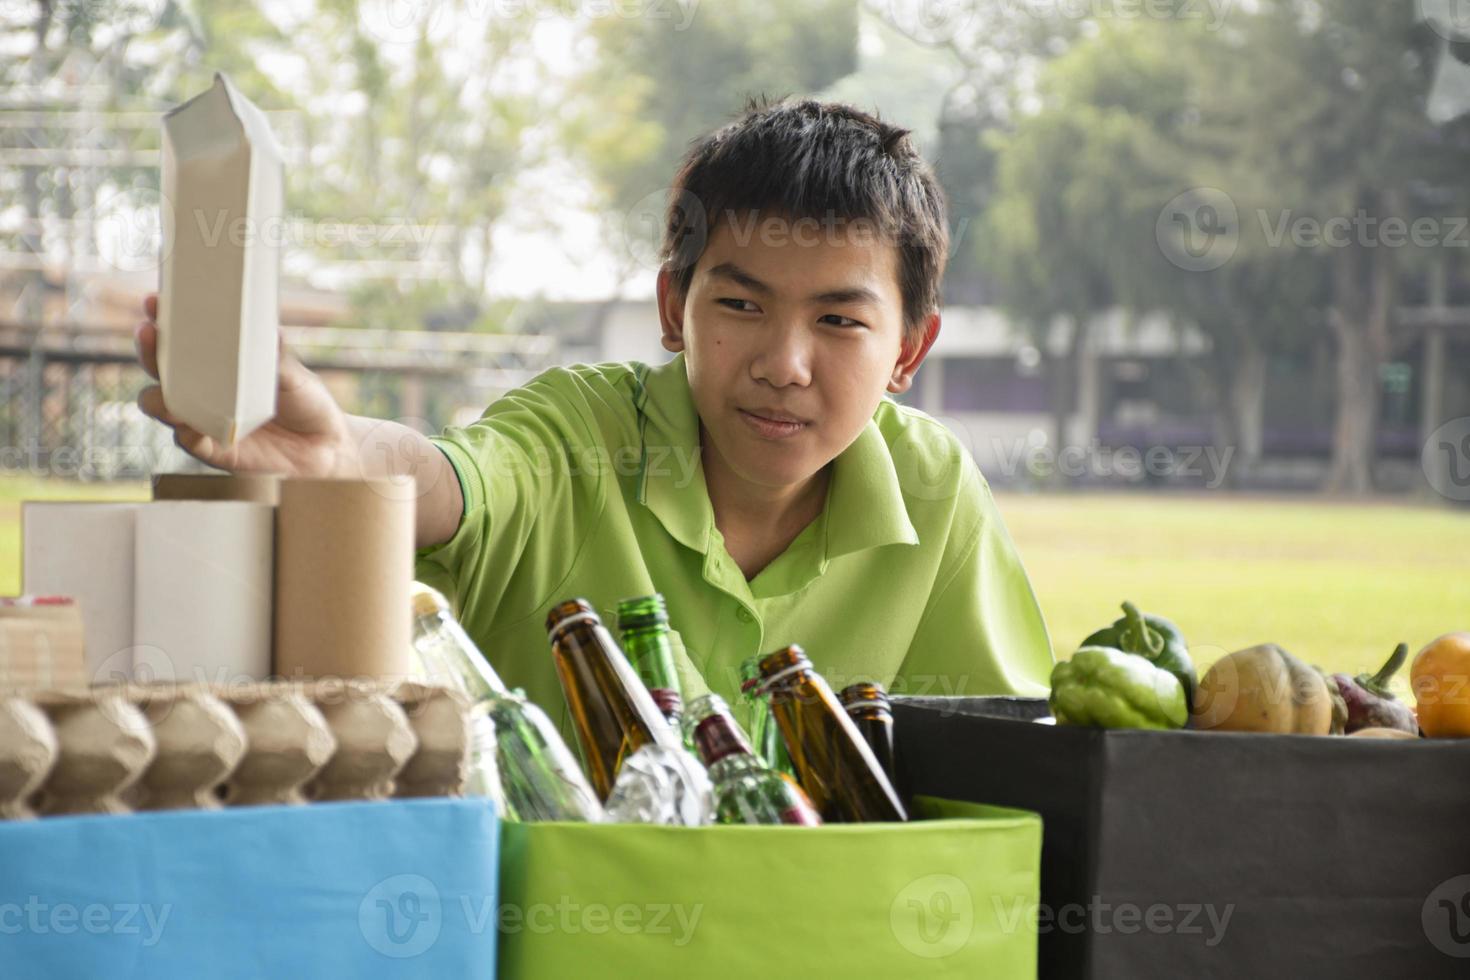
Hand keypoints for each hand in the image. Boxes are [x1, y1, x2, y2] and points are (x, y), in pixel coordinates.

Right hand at [135, 294, 353, 476]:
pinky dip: (184, 431)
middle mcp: (202, 389)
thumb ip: (279, 357)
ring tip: (164, 387)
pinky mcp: (213, 449)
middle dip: (148, 349)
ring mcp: (203, 418)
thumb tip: (272, 334)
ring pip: (161, 405)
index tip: (153, 301)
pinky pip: (187, 440)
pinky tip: (187, 424)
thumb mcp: (296, 374)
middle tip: (149, 332)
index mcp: (217, 363)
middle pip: (159, 368)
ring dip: (157, 395)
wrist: (325, 445)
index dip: (162, 320)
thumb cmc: (306, 401)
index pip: (181, 339)